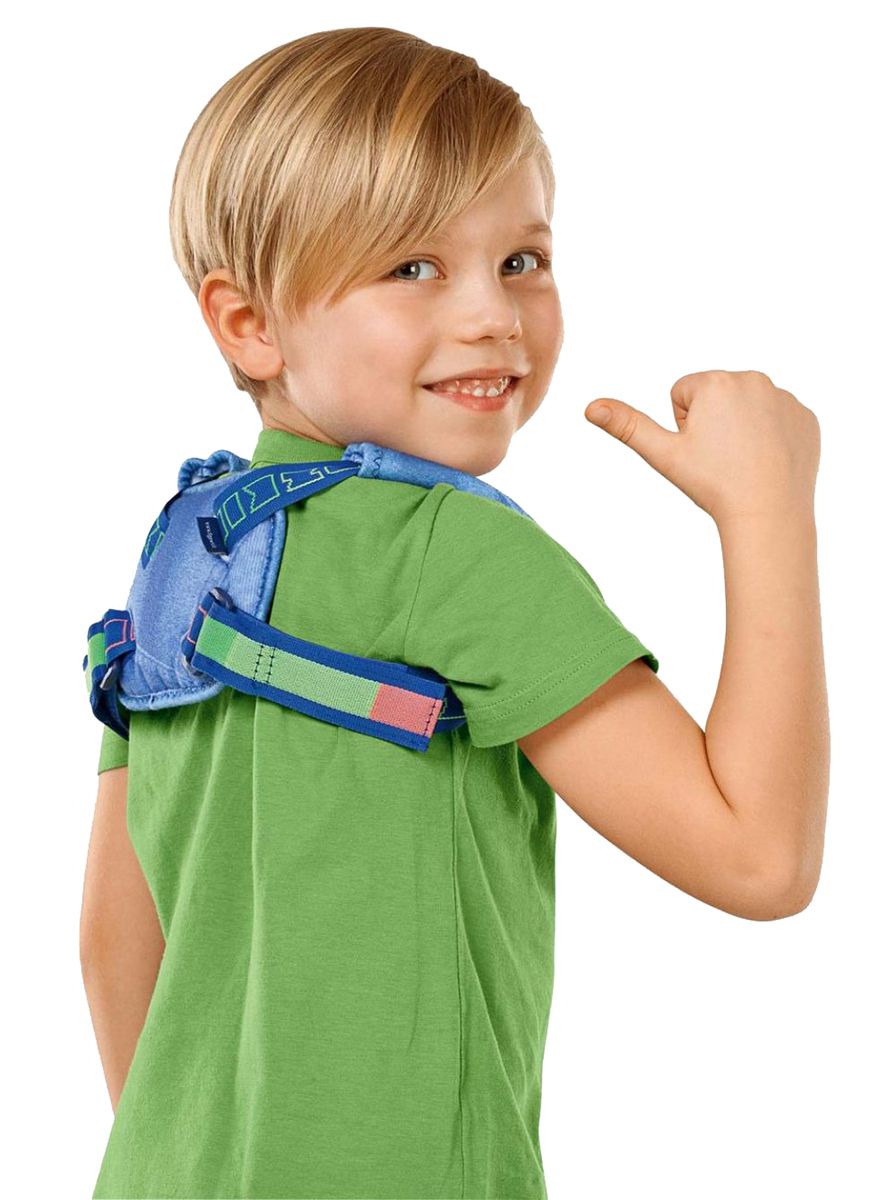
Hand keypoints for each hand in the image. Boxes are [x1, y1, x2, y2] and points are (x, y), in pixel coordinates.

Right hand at [584, 370, 820, 524]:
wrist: (769, 513)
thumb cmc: (712, 484)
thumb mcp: (663, 455)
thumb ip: (627, 426)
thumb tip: (590, 406)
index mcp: (715, 381)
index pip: (683, 394)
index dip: (684, 426)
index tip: (701, 450)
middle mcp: (753, 378)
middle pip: (716, 396)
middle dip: (713, 422)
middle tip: (722, 458)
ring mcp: (785, 397)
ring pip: (746, 408)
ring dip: (741, 429)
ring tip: (745, 461)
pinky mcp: (807, 416)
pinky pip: (777, 420)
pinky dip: (771, 438)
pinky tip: (769, 461)